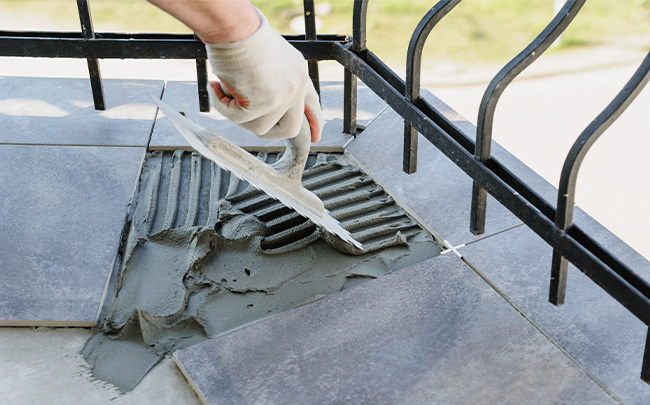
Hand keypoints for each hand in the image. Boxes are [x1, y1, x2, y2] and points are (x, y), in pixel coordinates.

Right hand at [205, 11, 322, 141]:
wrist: (235, 25)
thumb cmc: (244, 34)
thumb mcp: (269, 58)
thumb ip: (273, 81)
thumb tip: (259, 105)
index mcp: (299, 74)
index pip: (311, 105)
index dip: (313, 122)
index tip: (316, 137)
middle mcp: (295, 87)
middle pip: (290, 128)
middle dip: (269, 132)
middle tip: (247, 121)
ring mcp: (280, 97)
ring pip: (259, 128)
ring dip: (237, 113)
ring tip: (224, 90)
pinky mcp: (261, 103)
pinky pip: (237, 118)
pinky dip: (221, 104)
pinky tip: (216, 86)